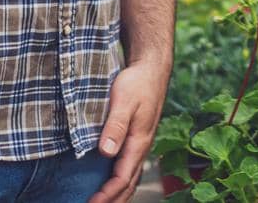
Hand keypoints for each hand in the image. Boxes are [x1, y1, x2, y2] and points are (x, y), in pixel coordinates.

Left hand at [87, 59, 170, 202]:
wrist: (152, 69)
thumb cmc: (137, 83)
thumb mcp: (123, 101)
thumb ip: (115, 126)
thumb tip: (106, 152)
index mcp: (138, 143)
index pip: (122, 178)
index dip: (106, 195)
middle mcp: (141, 148)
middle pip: (128, 185)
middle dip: (112, 201)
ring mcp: (140, 145)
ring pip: (130, 179)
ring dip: (117, 195)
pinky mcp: (137, 139)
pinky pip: (130, 169)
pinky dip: (121, 183)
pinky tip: (112, 185)